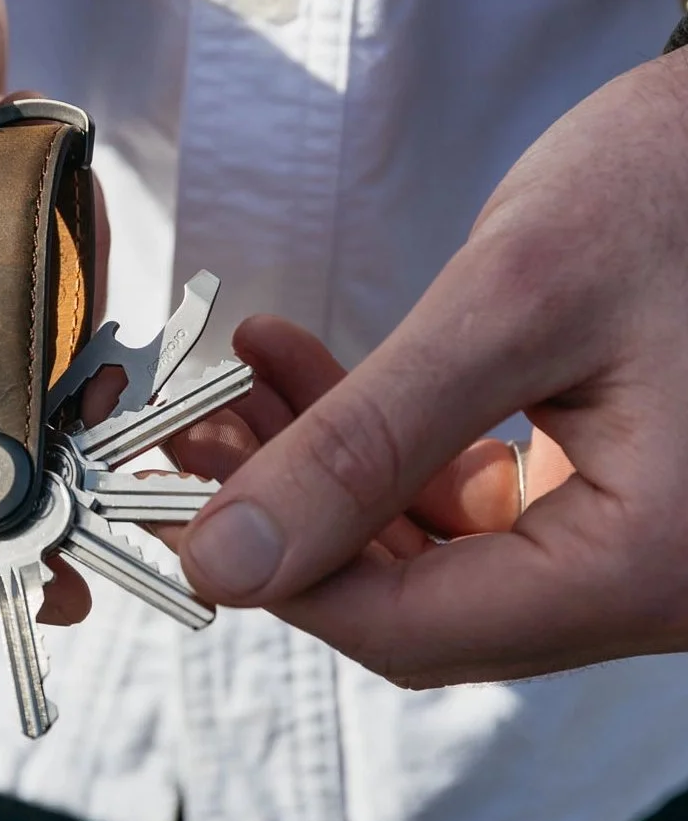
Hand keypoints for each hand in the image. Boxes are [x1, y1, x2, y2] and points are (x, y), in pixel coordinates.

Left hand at [175, 50, 687, 684]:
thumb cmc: (671, 191)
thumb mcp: (507, 306)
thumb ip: (362, 443)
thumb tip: (228, 558)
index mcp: (645, 565)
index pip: (412, 629)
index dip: (281, 577)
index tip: (183, 507)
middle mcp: (643, 581)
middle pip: (413, 597)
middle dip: (289, 514)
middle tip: (198, 434)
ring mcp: (622, 540)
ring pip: (424, 547)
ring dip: (320, 471)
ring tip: (238, 387)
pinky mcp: (596, 491)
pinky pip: (459, 498)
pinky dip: (377, 444)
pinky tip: (304, 374)